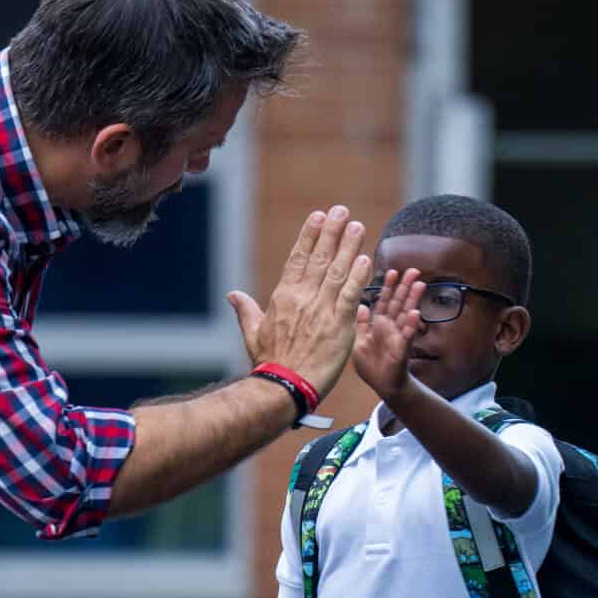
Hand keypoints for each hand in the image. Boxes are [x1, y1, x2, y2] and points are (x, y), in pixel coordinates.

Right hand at [224, 205, 373, 402]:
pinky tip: (365, 258)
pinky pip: (350, 295)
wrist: (283, 386)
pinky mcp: (338, 325)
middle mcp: (302, 298)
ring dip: (348, 247)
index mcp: (283, 297)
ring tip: (357, 226)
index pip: (298, 259)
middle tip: (341, 211)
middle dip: (331, 232)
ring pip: (337, 271)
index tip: (318, 217)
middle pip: (319, 258)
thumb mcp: (253, 333)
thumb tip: (232, 295)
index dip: (309, 236)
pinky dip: (358, 276)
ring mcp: (321, 310)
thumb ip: (246, 310)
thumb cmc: (269, 363)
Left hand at [353, 268, 425, 402]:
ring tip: (420, 285)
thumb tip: (361, 306)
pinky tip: (416, 314)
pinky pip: (407, 335)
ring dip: (413, 300)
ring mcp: (398, 336)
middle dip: (405, 287)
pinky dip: (412, 325)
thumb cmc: (371, 366)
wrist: (383, 386)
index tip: (392, 271)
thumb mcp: (358, 342)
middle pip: (399, 303)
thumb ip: (361, 325)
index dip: (388, 287)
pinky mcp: (402, 349)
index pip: (384, 301)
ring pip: (407, 315)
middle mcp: (390, 327)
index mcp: (379, 324)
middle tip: (414, 271)